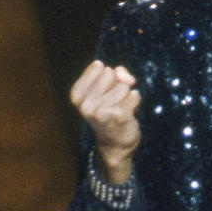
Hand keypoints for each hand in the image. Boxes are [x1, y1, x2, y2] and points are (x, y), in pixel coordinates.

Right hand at [71, 60, 140, 182]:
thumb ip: (116, 73)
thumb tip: (127, 77)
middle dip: (116, 84)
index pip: (98, 66)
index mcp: (77, 95)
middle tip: (112, 102)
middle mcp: (86, 104)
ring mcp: (102, 111)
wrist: (115, 143)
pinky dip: (134, 102)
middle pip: (111, 74)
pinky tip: (126, 113)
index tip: (102, 92)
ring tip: (119, 108)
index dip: (106, 76)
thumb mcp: (106, 88)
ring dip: (126, 95)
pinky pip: (134, 95)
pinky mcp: (119, 116)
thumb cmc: (110, 111)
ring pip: (124, 85)